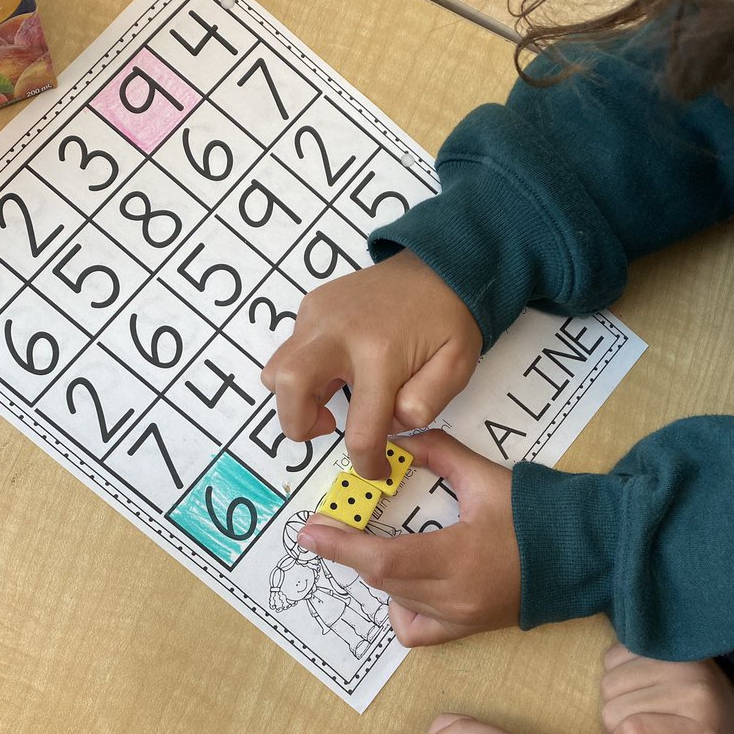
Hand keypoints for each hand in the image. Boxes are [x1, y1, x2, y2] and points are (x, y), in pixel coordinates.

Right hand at [261, 249, 481, 479]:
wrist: (441, 264)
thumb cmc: (450, 320)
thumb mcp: (457, 366)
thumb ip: (426, 402)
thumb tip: (391, 424)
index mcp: (381, 354)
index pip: (361, 428)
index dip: (366, 462)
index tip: (376, 469)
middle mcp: (340, 333)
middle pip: (289, 388)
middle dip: (298, 425)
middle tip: (326, 428)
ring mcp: (319, 315)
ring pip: (276, 369)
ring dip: (293, 398)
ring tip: (331, 398)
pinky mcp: (312, 306)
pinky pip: (290, 348)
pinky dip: (302, 370)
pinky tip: (336, 368)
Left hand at [296, 430, 520, 645]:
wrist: (584, 554)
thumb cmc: (538, 513)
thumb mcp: (486, 474)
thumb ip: (438, 452)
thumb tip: (396, 440)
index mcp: (458, 558)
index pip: (382, 559)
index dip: (340, 547)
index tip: (307, 533)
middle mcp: (454, 596)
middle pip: (382, 579)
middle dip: (348, 552)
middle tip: (327, 527)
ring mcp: (459, 618)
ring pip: (395, 599)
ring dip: (375, 570)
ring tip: (370, 542)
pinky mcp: (467, 629)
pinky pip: (416, 630)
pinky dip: (399, 608)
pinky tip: (403, 583)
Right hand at [601, 644, 733, 733]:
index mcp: (702, 730)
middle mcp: (688, 688)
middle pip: (612, 712)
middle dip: (619, 728)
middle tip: (645, 729)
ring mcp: (672, 658)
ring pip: (607, 686)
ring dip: (617, 701)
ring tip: (642, 706)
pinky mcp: (658, 640)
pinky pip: (610, 659)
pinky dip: (618, 676)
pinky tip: (640, 684)